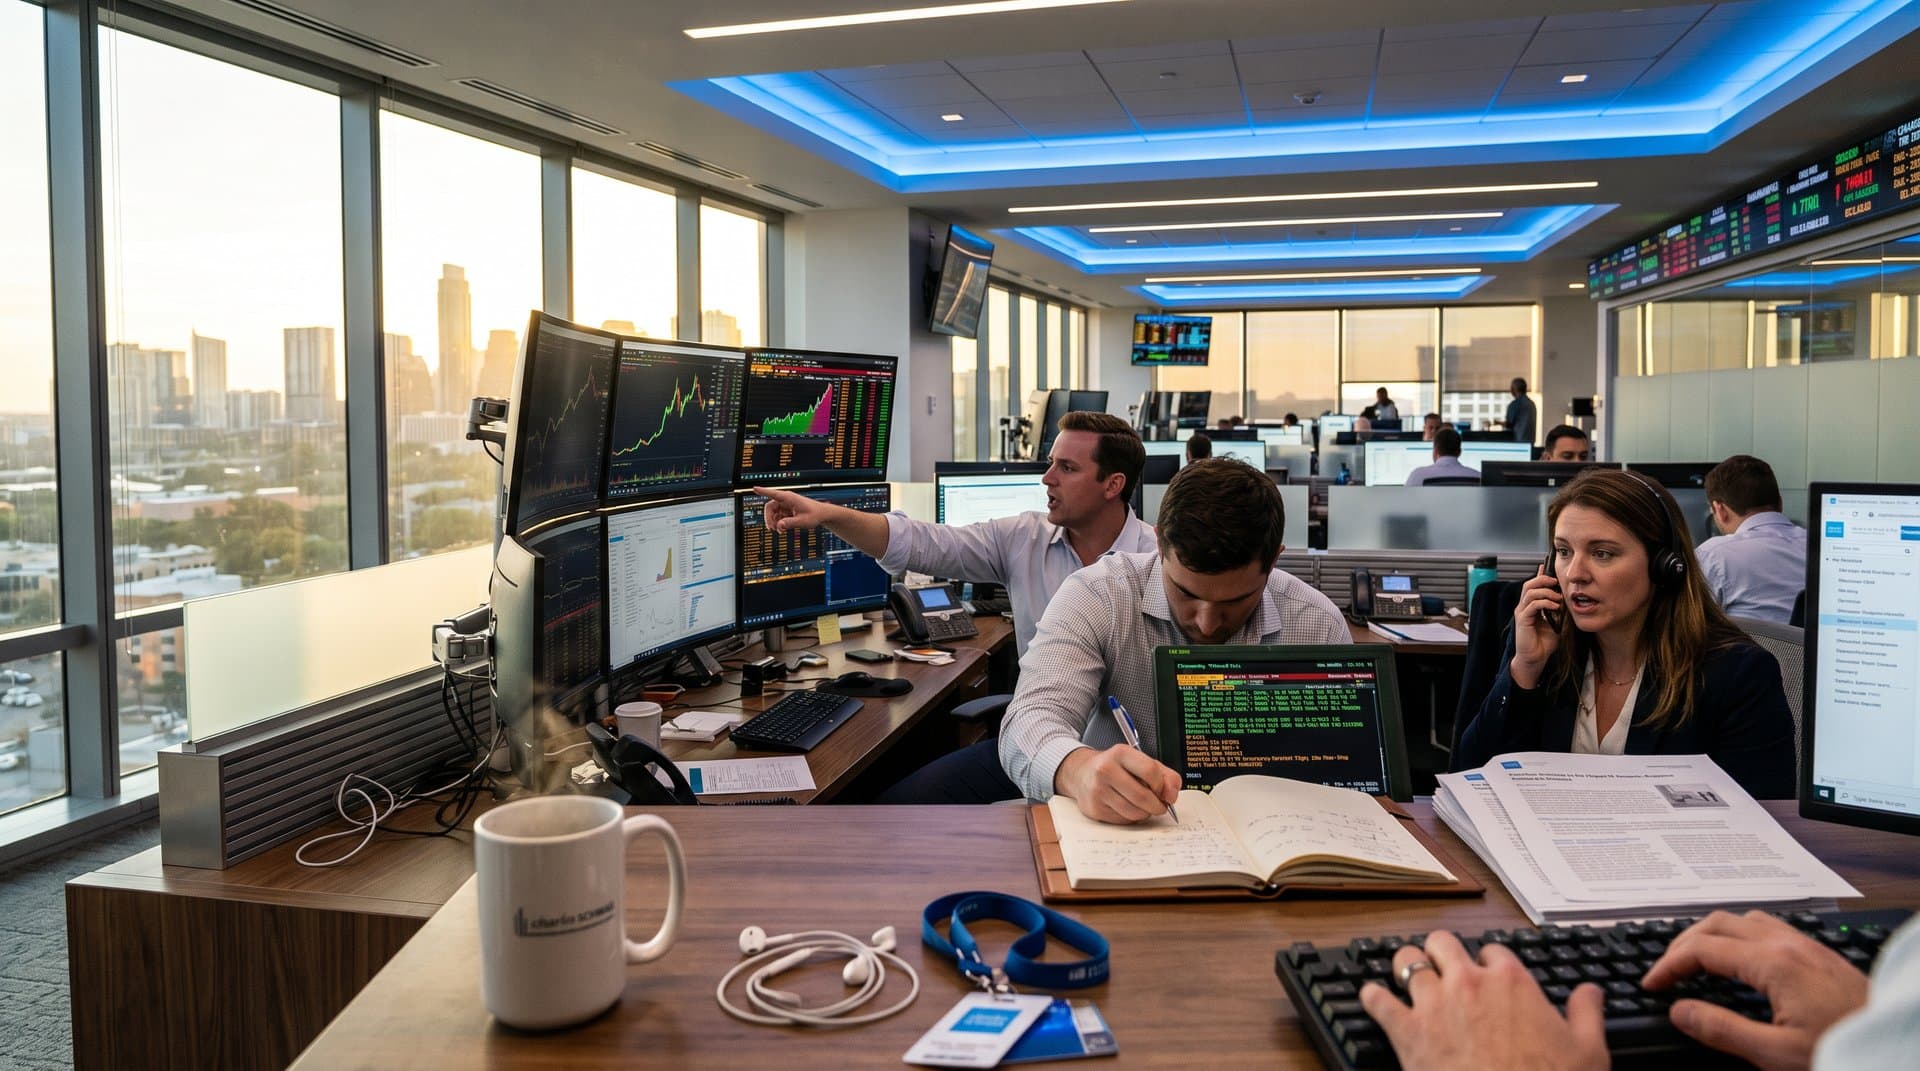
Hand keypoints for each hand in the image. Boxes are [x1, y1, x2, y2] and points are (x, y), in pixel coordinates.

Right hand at [753, 486, 825, 532]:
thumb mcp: (802, 521)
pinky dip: (778, 523)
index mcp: (789, 498)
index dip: (762, 491)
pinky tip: (782, 529)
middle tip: (772, 529)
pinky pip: (777, 516)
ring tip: (779, 531)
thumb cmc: (814, 514)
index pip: (773, 493)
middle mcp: (785, 500)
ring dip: (773, 522)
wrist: (821, 514)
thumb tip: (779, 526)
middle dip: (769, 518)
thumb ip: (790, 523)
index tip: (754, 488)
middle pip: (769, 507)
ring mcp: (786, 505)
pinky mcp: (787, 510)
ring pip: (772, 513)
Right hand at [1054, 745, 1179, 824]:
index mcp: (1120, 753)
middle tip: (1160, 806)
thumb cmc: (1117, 768)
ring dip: (1145, 813)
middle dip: (1157, 806)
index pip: (1150, 771)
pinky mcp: (1094, 808)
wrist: (1082, 773)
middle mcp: (1105, 770)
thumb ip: (1165, 775)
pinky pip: (1123, 820)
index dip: (1162, 786)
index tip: (1163, 791)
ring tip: (1143, 806)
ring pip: (1134, 812)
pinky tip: (1127, 807)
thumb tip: (1172, 795)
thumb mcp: (1141, 762)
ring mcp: (1098, 790)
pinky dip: (1131, 817)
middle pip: (1143, 796)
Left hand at [1359, 932, 1606, 1070]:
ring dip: (1405, 966)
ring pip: (1406, 961)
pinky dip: (1372, 997)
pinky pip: (1377, 1000)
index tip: (1488, 973)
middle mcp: (1468, 983)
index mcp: (1511, 982)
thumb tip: (1590, 992)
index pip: (1493, 951)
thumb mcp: (1587, 1051)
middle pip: (1443, 943)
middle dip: (1441, 952)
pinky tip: (1373, 998)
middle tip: (1441, 965)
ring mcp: (1434, 1004)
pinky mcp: (1406, 1031)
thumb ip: (1586, 1014)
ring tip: (1405, 974)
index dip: (1489, 962)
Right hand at [1509, 566, 1563, 686]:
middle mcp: (1524, 607)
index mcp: (1530, 606)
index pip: (1533, 585)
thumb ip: (1558, 610)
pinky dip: (1544, 603)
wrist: (1536, 658)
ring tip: (1557, 597)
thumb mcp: (1556, 622)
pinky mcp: (1522, 620)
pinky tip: (1555, 606)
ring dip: (1546, 592)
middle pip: (1528, 585)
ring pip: (1529, 592)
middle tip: (1556, 582)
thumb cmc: (1544, 642)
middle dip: (1542, 580)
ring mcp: (1522, 613)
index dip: (1540, 575)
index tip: (1548, 567)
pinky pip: (1532, 605)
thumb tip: (1565, 598)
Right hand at [1642, 910, 1868, 1070]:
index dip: (1669, 965)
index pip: (1703, 949)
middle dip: (1685, 943)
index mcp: (1774, 964)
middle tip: (1667, 971)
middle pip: (1720, 922)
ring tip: (1697, 960)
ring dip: (1713, 934)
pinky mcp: (1822, 957)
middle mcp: (1790, 945)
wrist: (1897, 1052)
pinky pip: (1770, 929)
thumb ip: (1721, 1030)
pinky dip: (1741, 937)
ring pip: (1746, 920)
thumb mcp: (1775, 1054)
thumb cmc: (1842, 1052)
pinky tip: (1741, 962)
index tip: (1651, 985)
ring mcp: (1808, 947)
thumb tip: (1679, 1010)